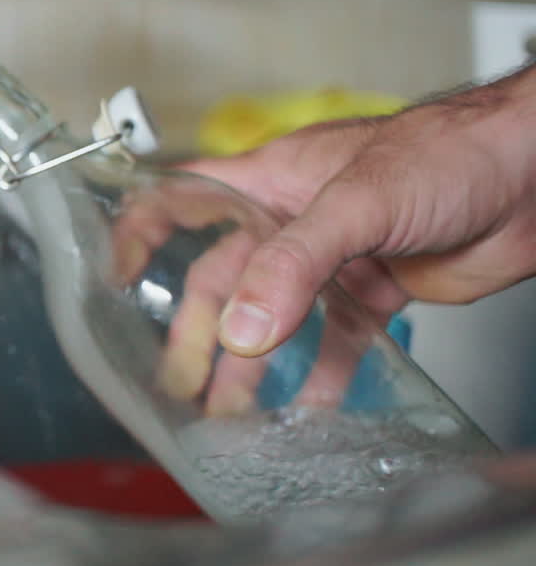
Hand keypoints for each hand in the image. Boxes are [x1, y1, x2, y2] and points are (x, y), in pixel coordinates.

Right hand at [110, 172, 366, 414]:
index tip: (120, 281)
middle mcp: (294, 218)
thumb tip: (240, 334)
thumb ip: (297, 261)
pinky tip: (309, 409)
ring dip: (253, 364)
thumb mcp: (362, 200)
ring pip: (276, 314)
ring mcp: (335, 255)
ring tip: (234, 413)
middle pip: (223, 276)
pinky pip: (340, 339)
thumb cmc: (446, 152)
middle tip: (183, 383)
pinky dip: (324, 374)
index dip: (143, 232)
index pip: (185, 198)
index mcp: (273, 179)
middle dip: (200, 331)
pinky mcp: (379, 290)